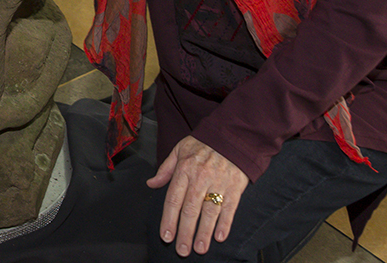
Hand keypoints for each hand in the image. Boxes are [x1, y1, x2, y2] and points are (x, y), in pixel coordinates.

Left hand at [146, 136, 248, 255]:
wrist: (231, 135)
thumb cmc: (203, 144)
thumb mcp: (180, 150)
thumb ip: (165, 169)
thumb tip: (151, 183)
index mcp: (185, 169)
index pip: (174, 198)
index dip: (169, 219)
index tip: (166, 236)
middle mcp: (200, 177)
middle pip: (190, 209)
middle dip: (185, 232)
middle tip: (182, 250)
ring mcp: (219, 183)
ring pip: (209, 212)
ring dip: (204, 232)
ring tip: (199, 248)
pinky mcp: (235, 187)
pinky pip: (229, 208)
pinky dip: (225, 223)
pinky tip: (220, 236)